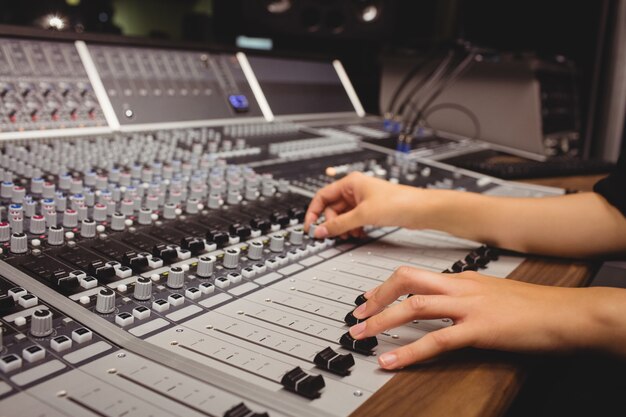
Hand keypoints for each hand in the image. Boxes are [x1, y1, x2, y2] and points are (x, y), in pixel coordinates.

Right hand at [304, 172, 422, 239]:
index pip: (322, 196)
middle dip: (332, 223)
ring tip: (351, 234)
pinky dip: (353, 228)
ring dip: (343, 227)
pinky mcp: (370, 210)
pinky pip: (353, 220)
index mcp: (350, 182)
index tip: (310, 226)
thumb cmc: (398, 202)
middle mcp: (355, 189)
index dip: (314, 212)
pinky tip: (359, 234)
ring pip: (342, 215)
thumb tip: (321, 231)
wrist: (420, 210)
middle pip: (332, 208)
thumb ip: (339, 224)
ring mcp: (362, 200)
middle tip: (335, 234)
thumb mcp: (362, 215)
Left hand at [348, 266, 619, 368]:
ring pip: (414, 306)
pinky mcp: (480, 330)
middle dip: (376, 296)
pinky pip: (436, 340)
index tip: (369, 298)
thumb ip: (467, 297)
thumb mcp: (493, 294)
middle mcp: (461, 287)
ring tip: (361, 335)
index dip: (386, 286)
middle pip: (406, 280)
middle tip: (357, 314)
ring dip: (382, 320)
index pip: (414, 274)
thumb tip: (447, 307)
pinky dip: (409, 351)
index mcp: (463, 279)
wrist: (567, 313)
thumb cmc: (535, 307)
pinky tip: (392, 360)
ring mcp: (469, 307)